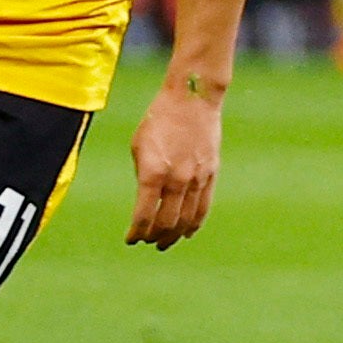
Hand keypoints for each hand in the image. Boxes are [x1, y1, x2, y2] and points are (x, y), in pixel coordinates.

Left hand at [128, 76, 225, 246]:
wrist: (192, 99)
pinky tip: (187, 232)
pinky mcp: (211, 173)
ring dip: (174, 235)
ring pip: (187, 219)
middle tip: (147, 242)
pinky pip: (204, 206)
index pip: (144, 216)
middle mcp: (177, 179)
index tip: (130, 239)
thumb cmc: (158, 119)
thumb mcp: (139, 147)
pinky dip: (195, 223)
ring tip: (165, 242)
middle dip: (154, 237)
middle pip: (166, 222)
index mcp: (153, 173)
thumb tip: (147, 200)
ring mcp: (197, 177)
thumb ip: (143, 176)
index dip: (136, 232)